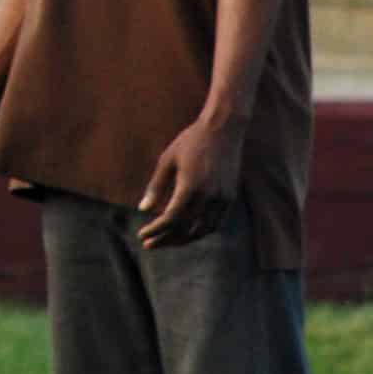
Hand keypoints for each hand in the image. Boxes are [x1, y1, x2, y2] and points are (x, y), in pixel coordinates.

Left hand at [136, 117, 237, 250]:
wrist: (223, 129)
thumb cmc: (191, 141)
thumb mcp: (167, 160)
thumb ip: (156, 186)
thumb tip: (143, 209)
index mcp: (190, 187)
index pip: (170, 219)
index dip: (155, 230)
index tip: (142, 235)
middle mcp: (208, 196)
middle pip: (185, 228)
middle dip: (166, 239)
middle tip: (149, 244)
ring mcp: (222, 199)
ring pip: (202, 230)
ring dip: (184, 239)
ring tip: (168, 240)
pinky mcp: (230, 197)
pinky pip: (216, 223)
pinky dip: (201, 231)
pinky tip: (189, 231)